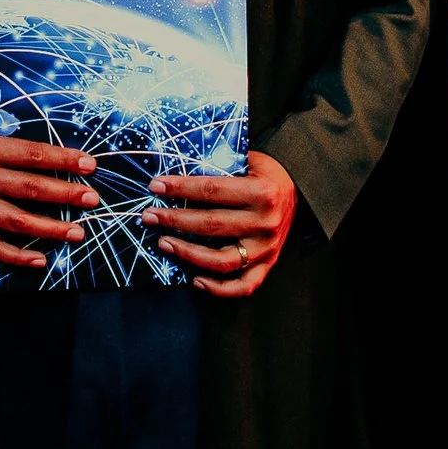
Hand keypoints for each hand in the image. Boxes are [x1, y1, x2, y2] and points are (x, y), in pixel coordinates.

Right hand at [0, 115, 100, 268]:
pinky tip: (40, 259)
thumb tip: (58, 158)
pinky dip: (16, 256)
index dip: (64, 160)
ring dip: (50, 228)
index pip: (33, 155)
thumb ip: (13, 142)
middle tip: (91, 198)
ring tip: (76, 231)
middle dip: (65, 194)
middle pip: (29, 188)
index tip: (89, 165)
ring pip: (15, 221)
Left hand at [141, 151, 297, 296]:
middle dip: (174, 220)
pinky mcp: (269, 263)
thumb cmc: (264, 173)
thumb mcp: (247, 160)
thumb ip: (218, 168)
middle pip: (210, 225)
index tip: (156, 186)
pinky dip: (218, 288)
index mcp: (261, 192)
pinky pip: (243, 285)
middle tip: (148, 216)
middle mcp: (265, 223)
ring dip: (188, 253)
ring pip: (222, 260)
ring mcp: (268, 247)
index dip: (180, 188)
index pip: (211, 191)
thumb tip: (176, 175)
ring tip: (164, 242)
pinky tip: (194, 280)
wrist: (299, 189)